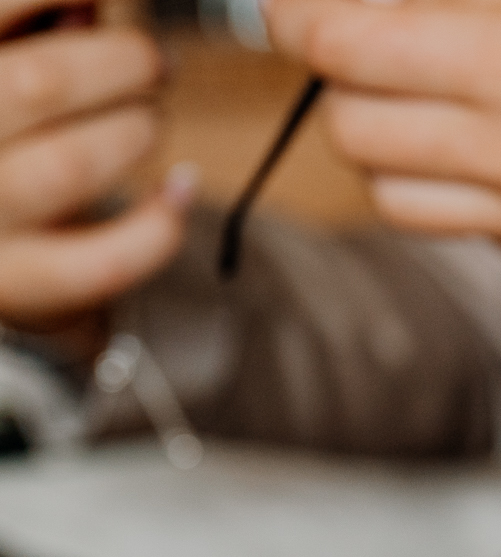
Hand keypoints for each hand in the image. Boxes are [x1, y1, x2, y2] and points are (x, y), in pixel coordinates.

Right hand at [0, 0, 191, 331]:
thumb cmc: (2, 137)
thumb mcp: (6, 68)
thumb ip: (35, 29)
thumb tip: (90, 4)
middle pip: (43, 84)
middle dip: (125, 62)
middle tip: (154, 63)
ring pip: (72, 165)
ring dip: (136, 131)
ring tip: (148, 121)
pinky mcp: (17, 283)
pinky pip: (103, 262)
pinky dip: (161, 224)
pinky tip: (181, 191)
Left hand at [268, 0, 500, 280]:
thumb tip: (390, 4)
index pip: (339, 43)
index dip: (296, 15)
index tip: (295, 5)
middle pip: (349, 124)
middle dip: (343, 76)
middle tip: (372, 42)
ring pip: (390, 190)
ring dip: (389, 140)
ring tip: (432, 100)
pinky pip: (465, 226)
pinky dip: (459, 185)